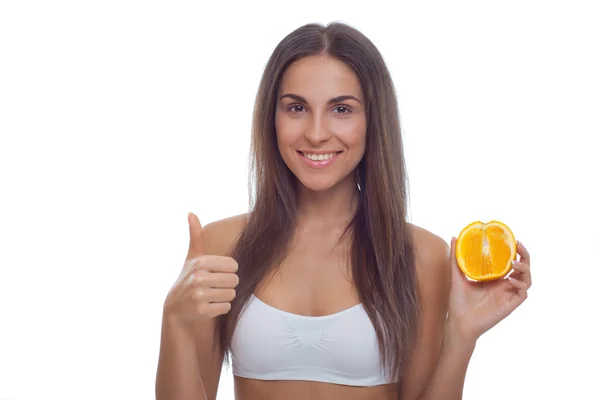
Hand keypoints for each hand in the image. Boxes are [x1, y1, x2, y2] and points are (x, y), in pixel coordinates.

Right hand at [163, 212, 238, 326]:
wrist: (175, 307)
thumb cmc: (188, 278)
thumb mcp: (192, 257)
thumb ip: (195, 235)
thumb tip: (191, 212)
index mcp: (200, 262)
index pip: (233, 266)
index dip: (228, 271)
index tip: (217, 273)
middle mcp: (199, 278)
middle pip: (234, 280)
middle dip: (227, 284)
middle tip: (215, 285)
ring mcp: (200, 295)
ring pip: (231, 294)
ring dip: (225, 296)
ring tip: (212, 295)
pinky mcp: (202, 311)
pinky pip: (226, 307)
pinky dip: (221, 307)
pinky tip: (209, 305)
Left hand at [446, 237, 531, 341]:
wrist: (458, 321)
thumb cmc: (458, 301)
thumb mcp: (457, 275)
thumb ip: (456, 257)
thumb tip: (454, 237)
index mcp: (495, 278)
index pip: (511, 262)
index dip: (516, 251)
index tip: (513, 239)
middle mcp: (504, 285)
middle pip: (524, 268)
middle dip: (525, 256)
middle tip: (518, 246)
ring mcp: (508, 295)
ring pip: (527, 280)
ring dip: (525, 269)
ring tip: (514, 263)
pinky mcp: (510, 305)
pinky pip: (523, 293)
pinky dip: (520, 284)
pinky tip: (510, 279)